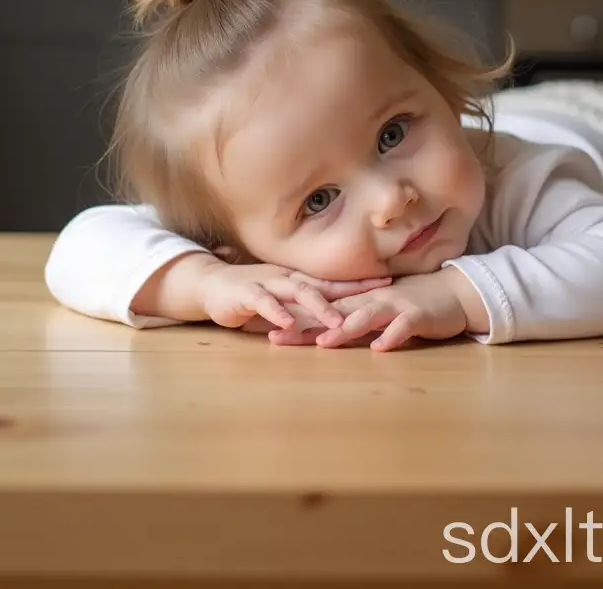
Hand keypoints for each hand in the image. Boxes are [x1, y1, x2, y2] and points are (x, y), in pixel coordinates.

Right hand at [201, 262, 391, 331]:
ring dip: (318, 307)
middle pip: (324, 285)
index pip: (335, 281)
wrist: (212, 285)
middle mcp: (289, 279)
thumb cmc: (253, 293)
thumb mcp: (285, 300)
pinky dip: (276, 312)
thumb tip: (342, 316)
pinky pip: (264, 302)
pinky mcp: (247, 294)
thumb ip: (308, 307)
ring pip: (298, 293)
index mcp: (299, 280)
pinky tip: (288, 323)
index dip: (361, 282)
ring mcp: (269, 284)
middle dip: (351, 293)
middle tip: (377, 300)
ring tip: (336, 322)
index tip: (390, 282)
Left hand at [267, 267, 485, 351]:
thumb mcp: (380, 311)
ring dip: (345, 329)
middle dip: (308, 324)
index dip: (296, 320)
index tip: (268, 331)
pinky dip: (391, 336)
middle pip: (336, 312)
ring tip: (324, 342)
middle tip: (278, 337)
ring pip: (367, 316)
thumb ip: (355, 319)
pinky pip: (404, 327)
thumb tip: (323, 332)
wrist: (454, 293)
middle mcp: (374, 300)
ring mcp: (396, 306)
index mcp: (361, 301)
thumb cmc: (415, 304)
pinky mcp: (418, 316)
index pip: (323, 310)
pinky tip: (379, 347)